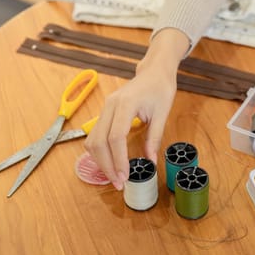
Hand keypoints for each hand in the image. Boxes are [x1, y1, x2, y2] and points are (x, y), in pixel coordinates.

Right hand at [84, 29, 188, 189]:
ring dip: (100, 161)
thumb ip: (154, 137)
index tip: (125, 176)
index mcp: (125, 104)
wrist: (154, 71)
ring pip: (92, 140)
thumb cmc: (160, 88)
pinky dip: (99, 152)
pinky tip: (109, 163)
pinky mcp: (104, 113)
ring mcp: (104, 108)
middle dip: (107, 165)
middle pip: (99, 141)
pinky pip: (95, 135)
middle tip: (119, 183)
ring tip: (114, 176)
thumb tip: (151, 161)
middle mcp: (110, 106)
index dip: (118, 159)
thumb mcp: (162, 113)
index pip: (116, 137)